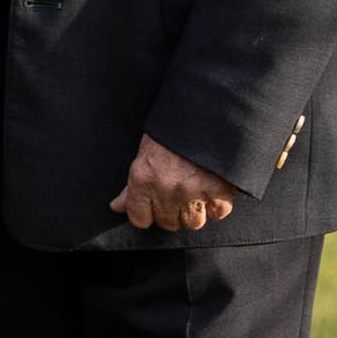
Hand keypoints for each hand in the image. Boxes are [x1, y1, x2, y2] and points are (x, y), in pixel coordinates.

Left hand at [111, 133, 243, 234]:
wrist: (204, 114)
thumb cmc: (172, 133)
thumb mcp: (145, 154)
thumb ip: (132, 186)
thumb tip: (117, 207)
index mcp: (143, 179)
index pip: (139, 218)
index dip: (147, 214)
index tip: (154, 207)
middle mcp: (166, 190)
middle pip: (168, 223)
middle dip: (172, 212)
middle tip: (179, 194)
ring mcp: (193, 192)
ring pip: (193, 223)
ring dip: (195, 211)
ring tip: (196, 193)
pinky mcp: (219, 192)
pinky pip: (218, 213)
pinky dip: (218, 205)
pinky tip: (214, 190)